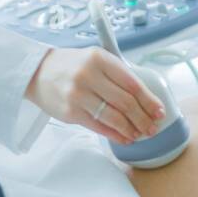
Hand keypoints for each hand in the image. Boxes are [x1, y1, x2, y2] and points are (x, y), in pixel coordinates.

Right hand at [25, 47, 165, 144]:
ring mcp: (78, 95)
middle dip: (143, 118)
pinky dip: (115, 134)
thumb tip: (145, 99)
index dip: (149, 100)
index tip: (159, 111)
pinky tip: (124, 138)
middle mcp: (89, 75)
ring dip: (131, 129)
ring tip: (140, 134)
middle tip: (153, 127)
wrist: (37, 72)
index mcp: (100, 59)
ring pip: (113, 117)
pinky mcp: (70, 112)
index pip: (132, 83)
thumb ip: (118, 74)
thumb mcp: (96, 59)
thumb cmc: (73, 65)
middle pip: (125, 102)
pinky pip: (98, 126)